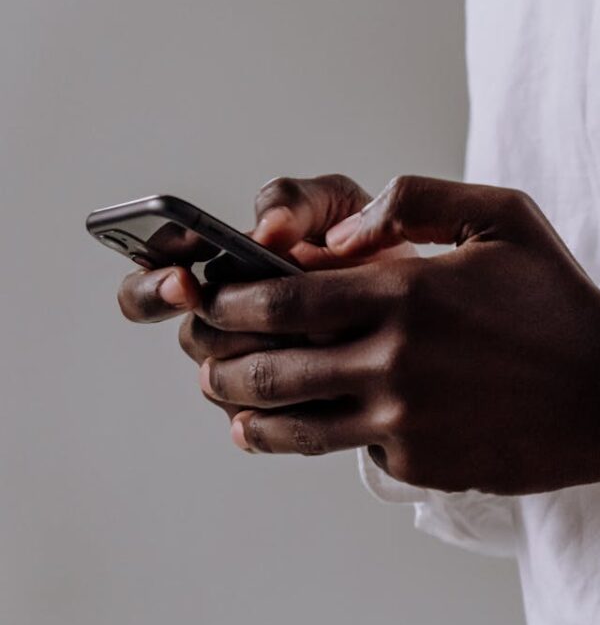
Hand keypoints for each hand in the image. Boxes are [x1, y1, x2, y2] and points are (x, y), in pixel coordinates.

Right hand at [115, 175, 414, 419]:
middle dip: (230, 329)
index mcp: (223, 267)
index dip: (155, 285)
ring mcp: (249, 371)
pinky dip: (290, 404)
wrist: (421, 301)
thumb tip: (265, 229)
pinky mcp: (277, 414)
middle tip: (270, 319)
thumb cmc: (366, 244)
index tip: (183, 281)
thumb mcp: (336, 205)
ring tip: (320, 342)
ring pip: (227, 382)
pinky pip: (262, 422)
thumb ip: (295, 201)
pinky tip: (327, 385)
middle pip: (195, 337)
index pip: (153, 278)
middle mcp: (225, 323)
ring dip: (267, 363)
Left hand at [196, 176, 599, 494]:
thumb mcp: (503, 216)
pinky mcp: (420, 465)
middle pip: (269, 369)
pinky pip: (351, 452)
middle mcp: (394, 361)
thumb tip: (339, 235)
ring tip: (231, 405)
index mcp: (406, 293)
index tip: (214, 301)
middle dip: (221, 362)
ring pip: (293, 427)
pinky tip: (314, 427)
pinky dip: (327, 437)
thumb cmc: (559, 301)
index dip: (230, 302)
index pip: (281, 300)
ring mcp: (404, 422)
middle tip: (207, 358)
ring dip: (247, 414)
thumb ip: (416, 201)